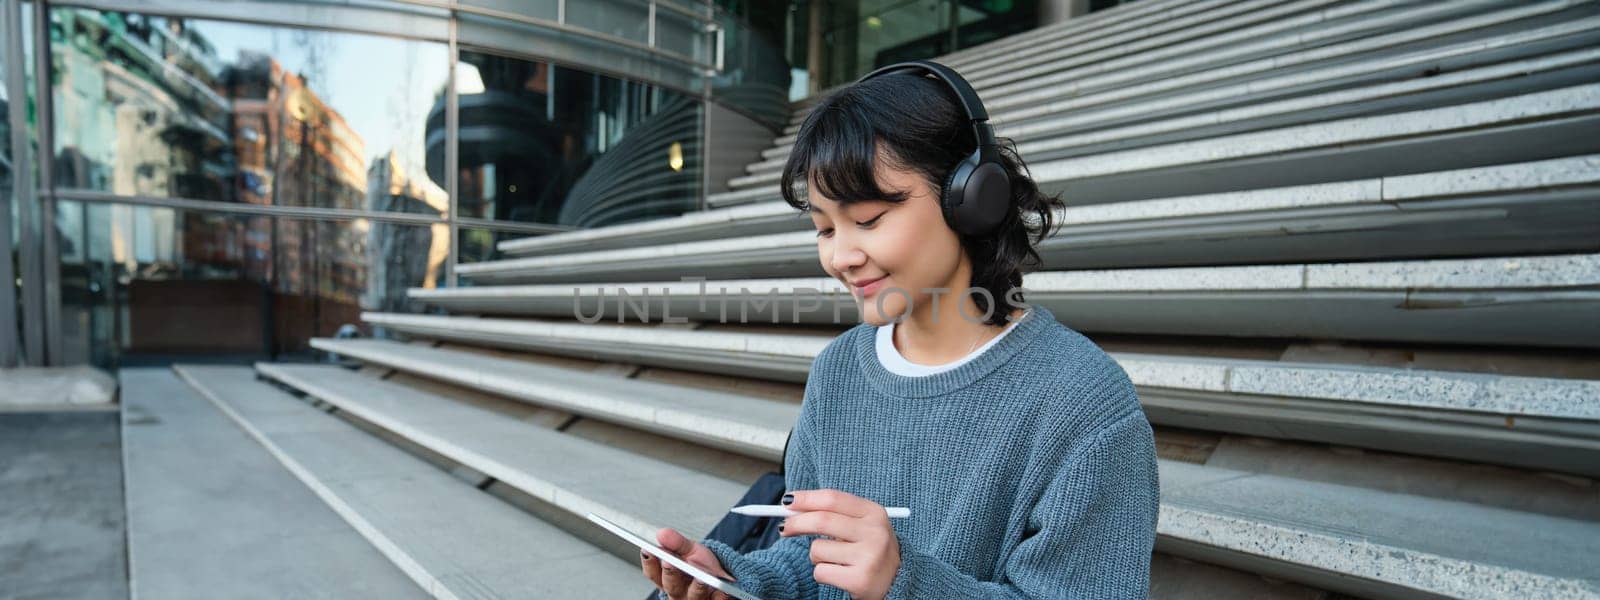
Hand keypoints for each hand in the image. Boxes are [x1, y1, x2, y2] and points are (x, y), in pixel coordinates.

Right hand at [640, 527, 736, 599]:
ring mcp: (695, 598)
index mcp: (667, 579)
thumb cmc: (700, 565)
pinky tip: (722, 590)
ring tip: (701, 577)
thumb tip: (662, 534)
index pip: (653, 573)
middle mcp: (678, 592)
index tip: (648, 549)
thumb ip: (677, 543)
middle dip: (670, 573)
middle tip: (669, 562)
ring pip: (693, 595)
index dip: (649, 562)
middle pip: (671, 586)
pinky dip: (719, 596)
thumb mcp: (689, 550)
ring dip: (696, 587)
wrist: (721, 576)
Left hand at [781, 489, 901, 599]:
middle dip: (796, 523)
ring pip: (818, 549)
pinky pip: (820, 572)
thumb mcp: (862, 526)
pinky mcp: (860, 580)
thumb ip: (833, 514)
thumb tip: (792, 507)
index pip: (833, 499)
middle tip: (784, 528)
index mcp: (875, 513)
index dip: (806, 498)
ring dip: (816, 555)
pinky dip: (822, 574)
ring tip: (834, 560)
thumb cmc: (870, 550)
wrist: (897, 583)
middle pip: (822, 520)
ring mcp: (869, 557)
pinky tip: (839, 575)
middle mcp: (875, 532)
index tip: (787, 501)